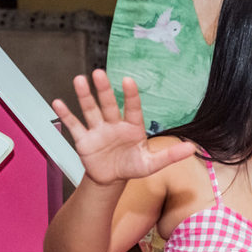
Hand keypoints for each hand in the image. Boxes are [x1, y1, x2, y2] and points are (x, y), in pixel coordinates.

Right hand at [53, 69, 195, 185]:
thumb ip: (170, 155)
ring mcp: (98, 130)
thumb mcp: (152, 163)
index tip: (128, 80)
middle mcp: (114, 124)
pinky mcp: (83, 139)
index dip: (130, 95)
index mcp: (132, 127)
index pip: (132, 108)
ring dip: (84, 96)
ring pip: (90, 110)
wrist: (111, 179)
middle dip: (104, 89)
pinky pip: (74, 125)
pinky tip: (58, 102)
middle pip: (108, 104)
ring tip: (79, 80)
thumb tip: (192, 148)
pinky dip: (66, 115)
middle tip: (98, 73)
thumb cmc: (132, 166)